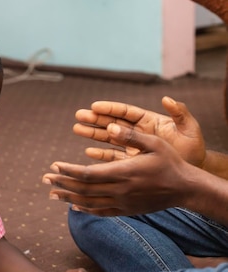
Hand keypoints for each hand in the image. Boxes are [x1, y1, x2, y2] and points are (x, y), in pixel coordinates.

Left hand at [44, 123, 191, 214]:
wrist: (185, 189)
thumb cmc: (170, 162)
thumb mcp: (154, 143)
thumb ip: (131, 135)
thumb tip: (110, 125)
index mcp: (124, 172)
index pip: (87, 174)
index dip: (68, 171)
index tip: (54, 166)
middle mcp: (120, 190)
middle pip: (83, 189)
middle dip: (61, 184)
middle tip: (44, 179)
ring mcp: (122, 202)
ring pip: (89, 203)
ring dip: (68, 198)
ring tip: (51, 193)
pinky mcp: (126, 210)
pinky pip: (101, 212)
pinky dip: (85, 209)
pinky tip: (73, 206)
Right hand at [73, 97, 205, 167]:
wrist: (193, 172)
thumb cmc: (193, 149)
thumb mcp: (190, 129)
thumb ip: (180, 113)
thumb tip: (166, 99)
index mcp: (149, 121)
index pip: (126, 112)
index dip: (110, 109)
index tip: (95, 106)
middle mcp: (137, 132)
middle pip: (112, 123)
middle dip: (95, 119)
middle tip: (79, 115)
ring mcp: (132, 147)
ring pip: (108, 138)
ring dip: (93, 134)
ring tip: (77, 129)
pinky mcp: (130, 162)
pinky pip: (112, 156)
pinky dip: (100, 154)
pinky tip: (88, 151)